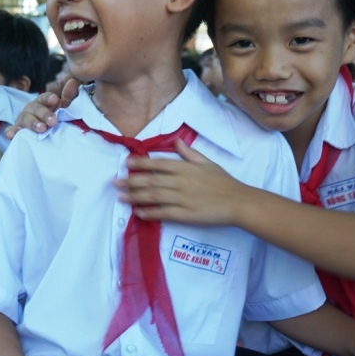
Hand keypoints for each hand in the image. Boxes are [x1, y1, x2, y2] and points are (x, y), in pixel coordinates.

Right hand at [4, 79, 75, 138]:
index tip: (55, 100)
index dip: (48, 98)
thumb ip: (69, 97)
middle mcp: (31, 109)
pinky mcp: (16, 130)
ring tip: (42, 129)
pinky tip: (12, 135)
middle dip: (44, 114)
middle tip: (53, 121)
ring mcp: (23, 119)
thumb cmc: (52, 118)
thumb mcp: (63, 108)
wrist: (42, 134)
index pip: (44, 97)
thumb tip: (74, 82)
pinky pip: (12, 130)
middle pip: (35, 108)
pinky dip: (11, 131)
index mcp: (42, 102)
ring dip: (33, 123)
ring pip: (25, 119)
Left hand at [112, 139, 247, 224]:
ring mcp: (183, 199)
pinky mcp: (186, 215)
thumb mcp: (208, 163)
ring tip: (120, 197)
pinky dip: (149, 213)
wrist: (239, 202)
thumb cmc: (224, 182)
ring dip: (134, 197)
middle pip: (151, 181)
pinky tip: (138, 212)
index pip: (158, 163)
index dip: (141, 163)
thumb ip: (189, 153)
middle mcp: (181, 182)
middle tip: (114, 182)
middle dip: (130, 181)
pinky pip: (163, 213)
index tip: (127, 163)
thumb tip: (176, 140)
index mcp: (186, 168)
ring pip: (153, 197)